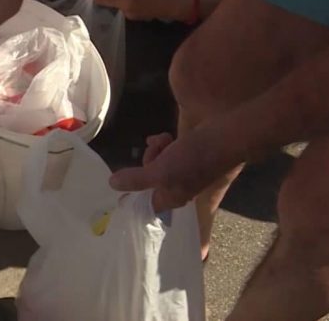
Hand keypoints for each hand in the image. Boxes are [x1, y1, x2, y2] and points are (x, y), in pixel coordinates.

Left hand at [109, 132, 228, 211]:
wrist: (225, 138)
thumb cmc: (194, 159)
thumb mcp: (161, 172)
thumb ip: (137, 180)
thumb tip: (112, 185)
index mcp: (171, 198)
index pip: (144, 203)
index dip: (131, 191)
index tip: (120, 177)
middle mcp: (175, 187)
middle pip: (147, 178)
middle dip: (148, 160)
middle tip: (155, 149)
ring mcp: (181, 171)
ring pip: (156, 161)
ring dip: (156, 148)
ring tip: (165, 140)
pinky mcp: (186, 155)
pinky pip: (166, 151)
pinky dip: (164, 142)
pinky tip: (168, 135)